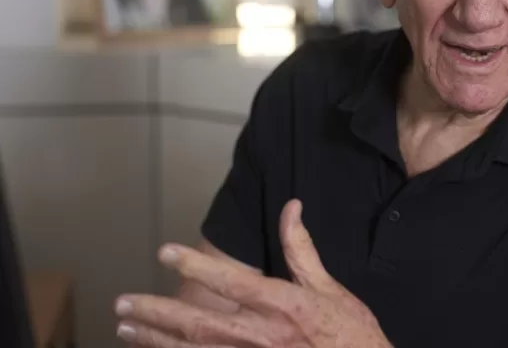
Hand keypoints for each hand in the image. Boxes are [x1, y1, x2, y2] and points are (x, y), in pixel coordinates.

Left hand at [114, 200, 391, 346]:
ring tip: (126, 328)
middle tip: (122, 303)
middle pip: (197, 324)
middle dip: (155, 313)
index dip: (195, 265)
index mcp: (284, 307)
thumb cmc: (351, 334)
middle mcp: (263, 338)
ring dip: (155, 341)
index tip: (165, 252)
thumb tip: (291, 207)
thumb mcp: (332, 289)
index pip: (231, 282)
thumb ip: (302, 249)